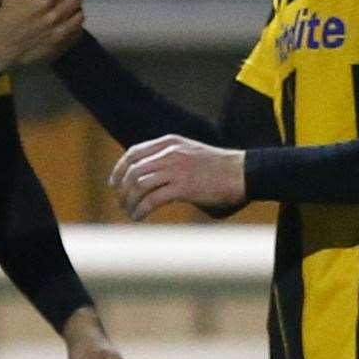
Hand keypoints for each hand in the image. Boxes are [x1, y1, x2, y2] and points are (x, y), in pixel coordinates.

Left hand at [110, 134, 245, 220]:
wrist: (243, 173)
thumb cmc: (218, 167)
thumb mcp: (189, 153)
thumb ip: (168, 160)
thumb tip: (146, 178)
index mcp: (170, 142)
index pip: (134, 152)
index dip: (120, 169)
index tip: (114, 183)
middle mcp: (170, 153)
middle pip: (133, 170)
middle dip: (123, 189)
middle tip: (122, 203)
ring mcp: (176, 169)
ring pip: (139, 185)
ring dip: (130, 201)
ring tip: (130, 212)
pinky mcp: (183, 187)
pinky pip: (152, 199)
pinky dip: (141, 210)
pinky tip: (139, 217)